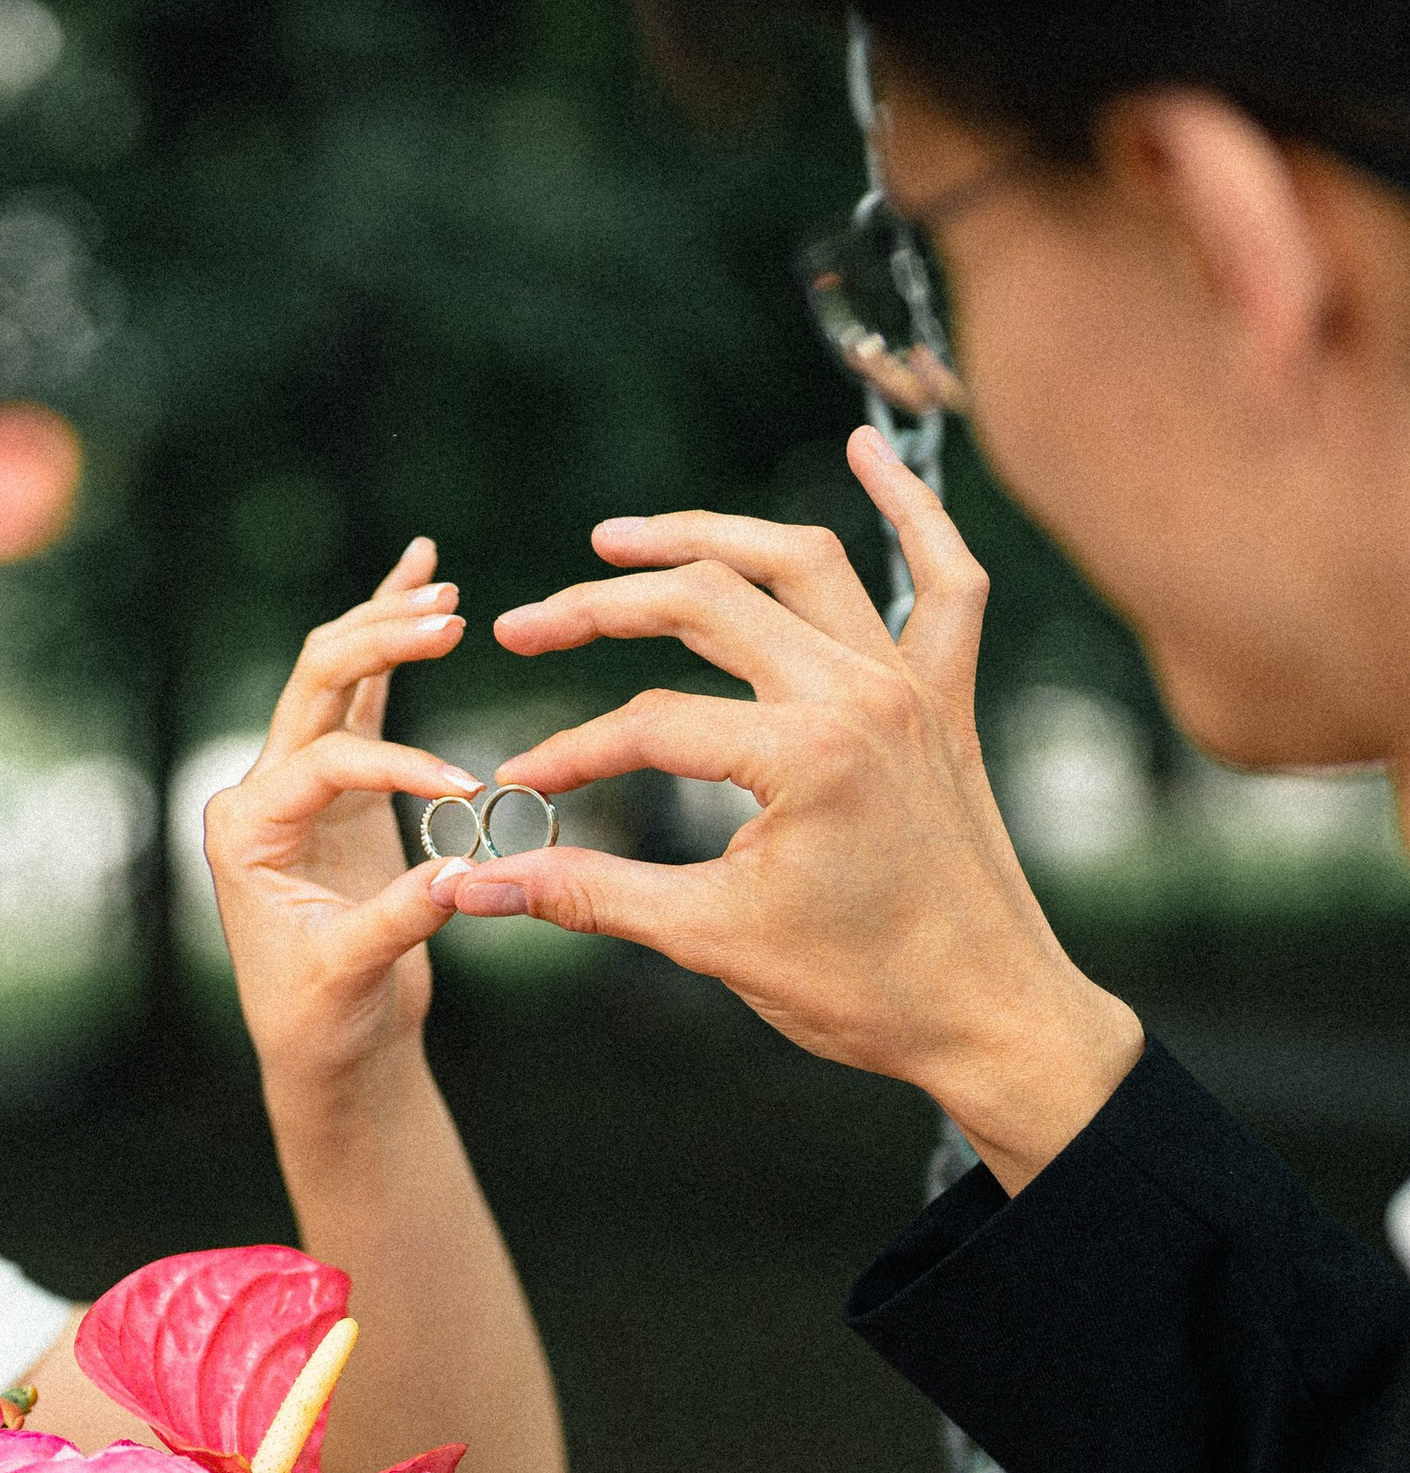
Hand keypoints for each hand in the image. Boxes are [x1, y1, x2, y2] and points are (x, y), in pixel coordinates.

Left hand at [204, 539, 480, 1097]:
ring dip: (385, 626)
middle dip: (379, 641)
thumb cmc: (321, 1018)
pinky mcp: (344, 786)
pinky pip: (363, 700)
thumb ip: (398, 918)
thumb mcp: (350, 974)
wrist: (326, 1044)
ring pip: (336, 678)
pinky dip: (389, 647)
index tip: (464, 793)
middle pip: (315, 684)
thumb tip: (460, 876)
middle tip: (449, 616)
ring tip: (440, 586)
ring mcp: (302, 782)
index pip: (326, 760)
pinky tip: (418, 586)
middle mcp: (263, 791)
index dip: (400, 767)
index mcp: (245, 828)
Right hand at [423, 434, 1142, 1189]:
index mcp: (807, 751)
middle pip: (710, 601)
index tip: (517, 786)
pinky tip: (866, 450)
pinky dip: (912, 510)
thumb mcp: (712, 940)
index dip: (571, 755)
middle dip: (605, 605)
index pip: (649, 724)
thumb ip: (589, 895)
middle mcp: (862, 693)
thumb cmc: (865, 992)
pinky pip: (944, 581)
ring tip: (622, 537)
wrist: (998, 1022)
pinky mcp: (947, 700)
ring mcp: (912, 686)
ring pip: (804, 563)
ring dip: (711, 536)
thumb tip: (475, 886)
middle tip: (527, 625)